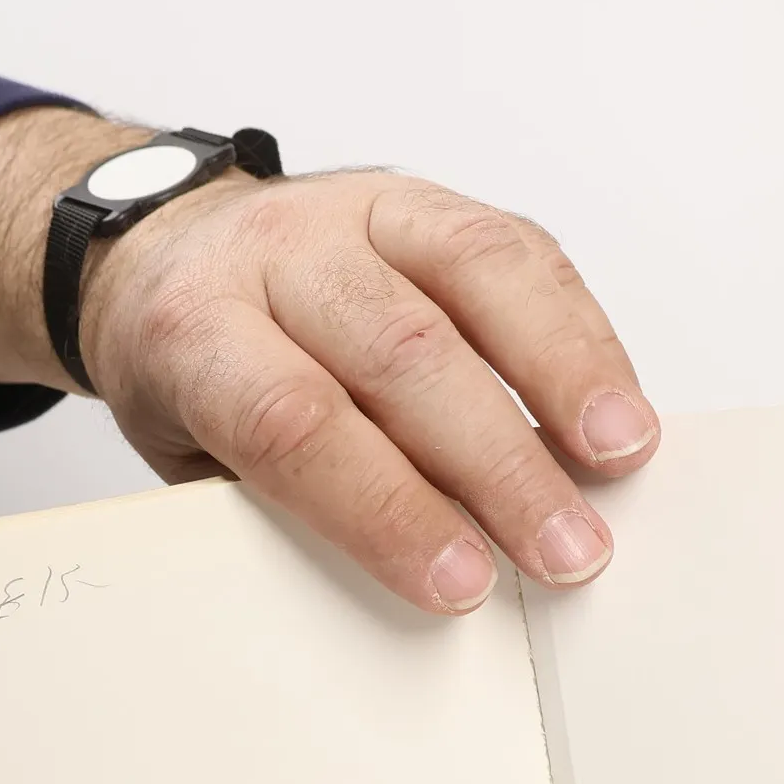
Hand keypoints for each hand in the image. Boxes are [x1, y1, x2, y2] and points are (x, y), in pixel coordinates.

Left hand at [0, 108, 659, 613]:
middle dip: (497, 464)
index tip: (459, 583)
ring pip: (475, 272)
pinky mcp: (425, 201)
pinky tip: (616, 399)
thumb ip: (289, 503)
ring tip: (620, 458)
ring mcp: (355, 213)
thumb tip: (417, 571)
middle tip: (564, 551)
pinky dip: (579, 331)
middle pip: (400, 353)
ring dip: (563, 376)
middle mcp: (273, 254)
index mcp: (193, 330)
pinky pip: (519, 248)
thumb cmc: (189, 372)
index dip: (384, 508)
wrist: (163, 252)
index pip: (290, 420)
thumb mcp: (191, 454)